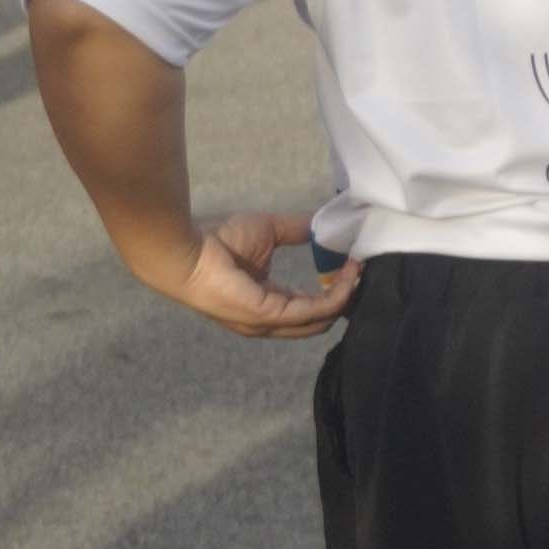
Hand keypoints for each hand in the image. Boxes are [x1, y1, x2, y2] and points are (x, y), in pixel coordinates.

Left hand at [165, 208, 358, 339]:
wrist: (185, 248)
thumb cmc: (216, 240)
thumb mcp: (268, 230)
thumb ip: (298, 230)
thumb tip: (327, 224)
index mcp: (266, 301)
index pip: (309, 306)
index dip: (334, 289)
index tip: (354, 266)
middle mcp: (268, 321)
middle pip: (320, 320)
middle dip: (345, 297)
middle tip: (363, 271)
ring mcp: (268, 323)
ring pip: (321, 319)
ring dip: (346, 295)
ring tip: (359, 269)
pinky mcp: (269, 316)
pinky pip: (314, 310)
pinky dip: (337, 294)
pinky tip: (348, 274)